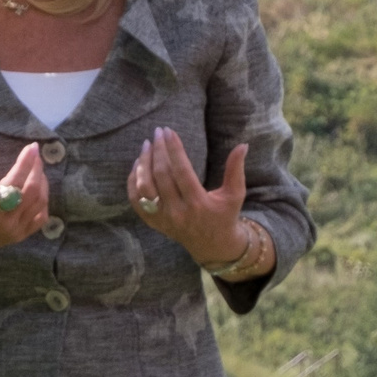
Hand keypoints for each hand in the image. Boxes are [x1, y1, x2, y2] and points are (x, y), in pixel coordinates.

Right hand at [0, 138, 48, 273]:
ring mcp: (14, 232)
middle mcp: (5, 222)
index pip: (15, 181)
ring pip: (40, 204)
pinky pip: (40, 219)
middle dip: (37, 169)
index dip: (26, 162)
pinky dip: (44, 203)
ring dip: (42, 184)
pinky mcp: (17, 237)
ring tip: (36, 169)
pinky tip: (38, 190)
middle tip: (35, 154)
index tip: (32, 146)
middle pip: (33, 191)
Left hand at [127, 128, 248, 264]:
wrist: (213, 246)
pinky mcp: (154, 222)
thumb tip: (242, 145)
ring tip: (147, 145)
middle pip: (161, 175)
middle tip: (158, 132)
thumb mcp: (235, 194)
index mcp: (198, 203)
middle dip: (158, 150)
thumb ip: (236, 170)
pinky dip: (133, 181)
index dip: (174, 149)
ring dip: (143, 163)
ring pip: (144, 187)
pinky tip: (138, 164)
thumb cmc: (225, 215)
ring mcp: (163, 219)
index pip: (181, 171)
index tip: (169, 131)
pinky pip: (135, 200)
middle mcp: (177, 212)